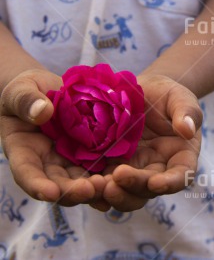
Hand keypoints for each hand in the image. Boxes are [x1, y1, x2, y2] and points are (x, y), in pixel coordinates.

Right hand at [0, 69, 108, 208]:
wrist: (51, 92)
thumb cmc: (27, 91)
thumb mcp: (21, 90)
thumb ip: (26, 100)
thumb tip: (42, 111)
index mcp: (24, 150)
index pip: (26, 172)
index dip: (37, 185)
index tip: (50, 193)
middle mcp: (48, 163)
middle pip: (58, 184)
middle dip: (72, 191)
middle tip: (88, 190)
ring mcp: (72, 161)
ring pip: (82, 181)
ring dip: (95, 187)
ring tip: (109, 186)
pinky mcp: (92, 155)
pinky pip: (101, 167)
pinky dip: (110, 176)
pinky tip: (123, 180)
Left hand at [102, 74, 202, 211]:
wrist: (139, 92)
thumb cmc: (166, 95)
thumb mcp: (180, 98)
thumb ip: (187, 112)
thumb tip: (188, 130)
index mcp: (180, 157)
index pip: (181, 175)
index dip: (171, 183)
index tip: (156, 183)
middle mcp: (157, 170)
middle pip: (148, 189)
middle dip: (134, 187)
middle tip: (118, 178)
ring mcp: (132, 170)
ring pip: (125, 192)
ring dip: (112, 194)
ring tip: (96, 184)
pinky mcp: (110, 166)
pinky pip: (102, 182)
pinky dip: (93, 186)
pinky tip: (82, 182)